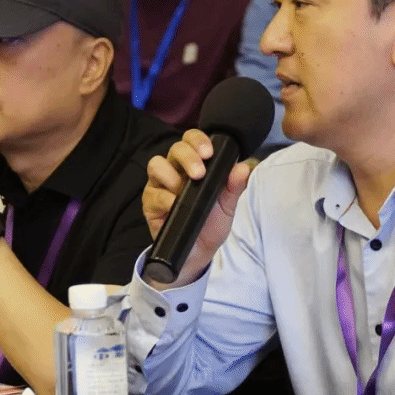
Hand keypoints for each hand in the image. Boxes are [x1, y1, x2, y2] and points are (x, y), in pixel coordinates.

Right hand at [142, 129, 250, 285]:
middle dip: (187, 156)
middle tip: (199, 173)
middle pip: (175, 149)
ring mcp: (160, 186)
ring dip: (171, 174)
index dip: (198, 140)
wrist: (198, 254)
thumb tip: (243, 167)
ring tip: (184, 188)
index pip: (192, 141)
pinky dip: (166, 198)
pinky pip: (154, 194)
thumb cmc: (210, 224)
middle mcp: (175, 170)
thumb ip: (234, 187)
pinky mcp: (150, 203)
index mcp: (194, 165)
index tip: (209, 152)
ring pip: (156, 164)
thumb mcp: (227, 206)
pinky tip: (175, 205)